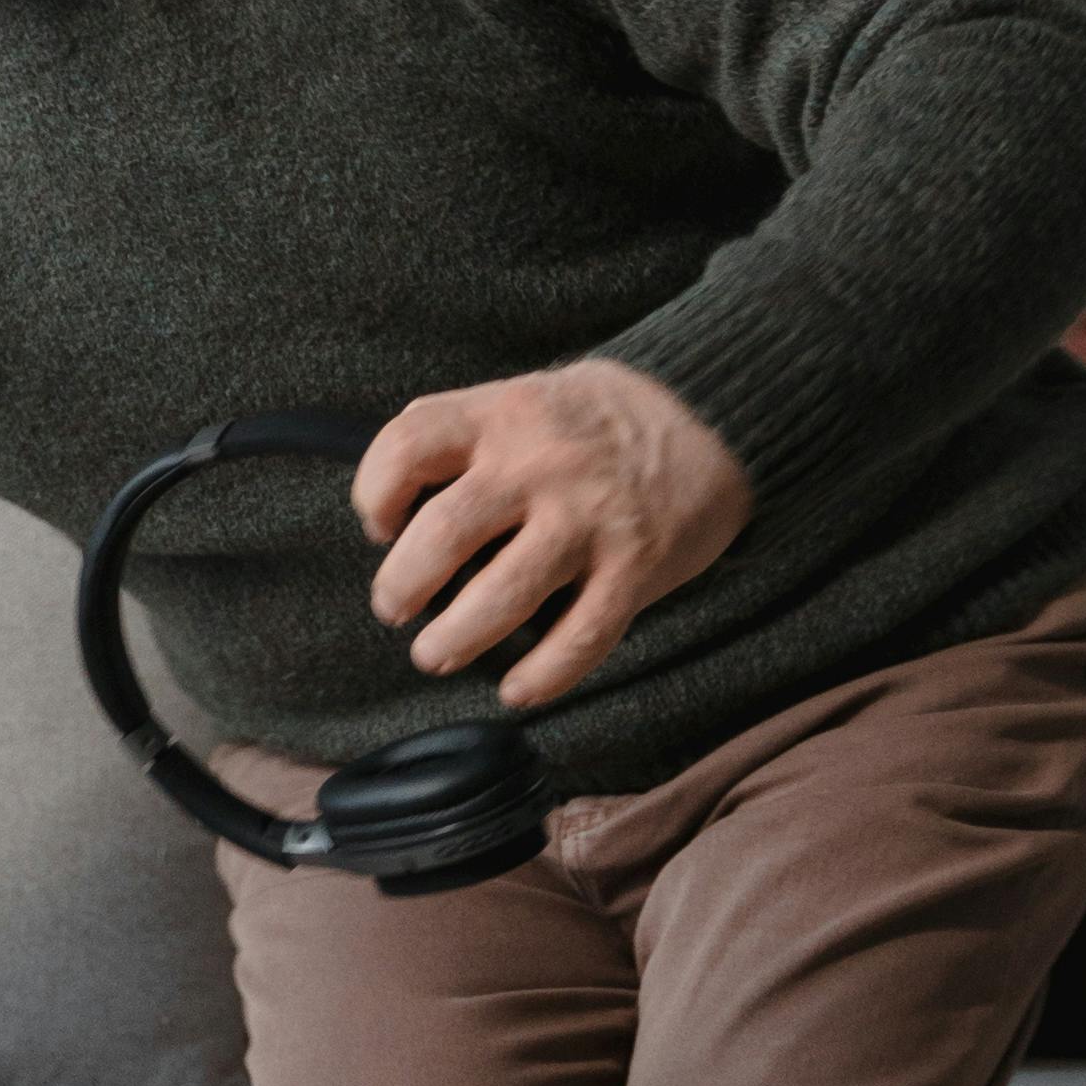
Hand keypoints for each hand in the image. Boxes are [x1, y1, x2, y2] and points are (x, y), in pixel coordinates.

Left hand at [354, 358, 753, 716]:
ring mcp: (590, 517)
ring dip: (454, 638)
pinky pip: (580, 636)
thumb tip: (394, 508)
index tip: (379, 526)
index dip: (375, 493)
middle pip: (443, 533)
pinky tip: (518, 689)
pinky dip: (543, 674)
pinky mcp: (636, 565)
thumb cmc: (596, 419)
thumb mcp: (524, 396)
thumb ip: (464, 437)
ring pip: (501, 595)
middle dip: (402, 585)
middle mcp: (541, 463)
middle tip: (394, 608)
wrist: (711, 418)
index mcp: (503, 413)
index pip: (408, 446)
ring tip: (435, 653)